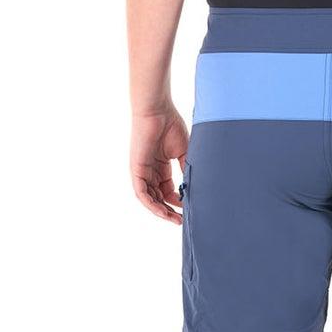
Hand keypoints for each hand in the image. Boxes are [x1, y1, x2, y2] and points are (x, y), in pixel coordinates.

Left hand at [130, 107, 189, 221]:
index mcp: (161, 166)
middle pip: (158, 196)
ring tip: (175, 219)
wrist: (158, 110)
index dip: (178, 200)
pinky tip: (162, 212)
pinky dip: (151, 204)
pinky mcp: (136, 169)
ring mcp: (142, 170)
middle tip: (182, 221)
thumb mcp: (184, 151)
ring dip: (161, 211)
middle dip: (169, 210)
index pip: (168, 189)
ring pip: (149, 198)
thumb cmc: (170, 125)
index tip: (190, 208)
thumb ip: (187, 168)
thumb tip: (195, 186)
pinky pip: (141, 192)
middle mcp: (150, 170)